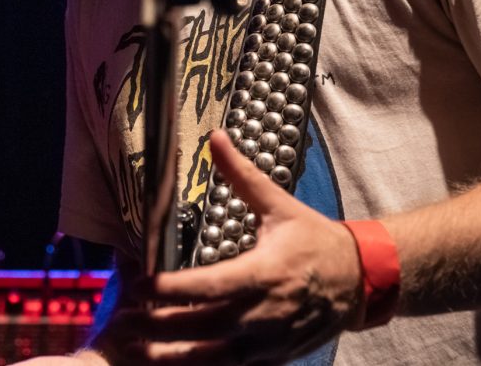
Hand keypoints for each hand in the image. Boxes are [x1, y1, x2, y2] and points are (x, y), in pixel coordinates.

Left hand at [104, 130, 362, 363]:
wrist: (360, 281)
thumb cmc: (316, 242)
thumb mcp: (280, 206)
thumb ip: (242, 175)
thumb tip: (215, 138)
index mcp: (264, 273)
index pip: (207, 286)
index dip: (168, 290)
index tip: (136, 285)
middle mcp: (263, 313)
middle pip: (201, 328)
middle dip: (157, 326)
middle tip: (120, 320)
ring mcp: (267, 343)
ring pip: (211, 358)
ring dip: (170, 357)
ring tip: (135, 350)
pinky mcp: (271, 359)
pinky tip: (170, 364)